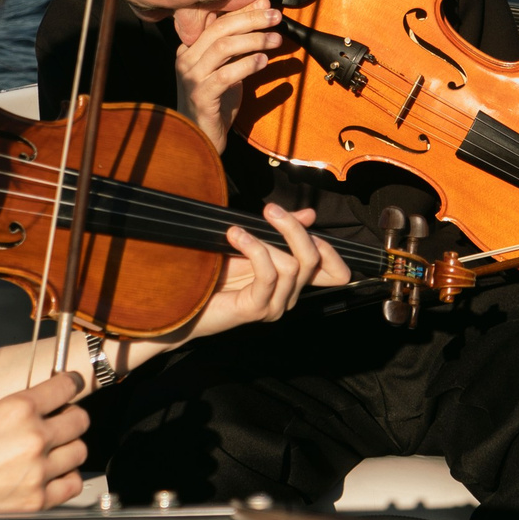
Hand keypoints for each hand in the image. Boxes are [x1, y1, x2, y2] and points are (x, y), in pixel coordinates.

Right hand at [0, 369, 88, 512]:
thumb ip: (10, 410)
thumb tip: (34, 409)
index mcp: (16, 409)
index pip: (65, 386)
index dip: (71, 383)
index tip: (71, 385)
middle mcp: (33, 438)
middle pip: (79, 420)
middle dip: (72, 418)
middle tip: (62, 422)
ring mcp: (38, 472)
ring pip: (80, 452)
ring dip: (70, 449)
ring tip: (55, 452)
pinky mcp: (38, 502)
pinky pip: (72, 485)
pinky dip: (66, 479)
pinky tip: (53, 477)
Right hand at [170, 0, 283, 150]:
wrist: (200, 138)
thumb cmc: (217, 102)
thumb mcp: (228, 68)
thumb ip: (240, 44)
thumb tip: (262, 11)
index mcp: (190, 48)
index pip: (217, 21)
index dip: (243, 11)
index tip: (267, 5)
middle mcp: (186, 59)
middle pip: (220, 29)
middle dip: (251, 20)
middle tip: (276, 17)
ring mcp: (191, 78)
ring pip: (222, 47)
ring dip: (254, 40)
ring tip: (276, 40)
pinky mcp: (201, 96)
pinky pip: (226, 75)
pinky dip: (247, 65)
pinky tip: (264, 62)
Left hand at [189, 204, 347, 339]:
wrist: (185, 302)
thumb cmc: (215, 274)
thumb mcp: (253, 245)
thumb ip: (282, 232)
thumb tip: (309, 215)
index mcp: (292, 283)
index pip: (334, 272)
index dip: (330, 249)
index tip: (305, 221)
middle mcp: (289, 296)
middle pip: (313, 259)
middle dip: (293, 229)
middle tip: (271, 210)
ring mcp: (275, 305)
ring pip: (292, 266)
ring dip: (266, 239)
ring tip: (238, 229)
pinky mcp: (257, 309)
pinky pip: (268, 275)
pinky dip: (254, 249)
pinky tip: (236, 237)